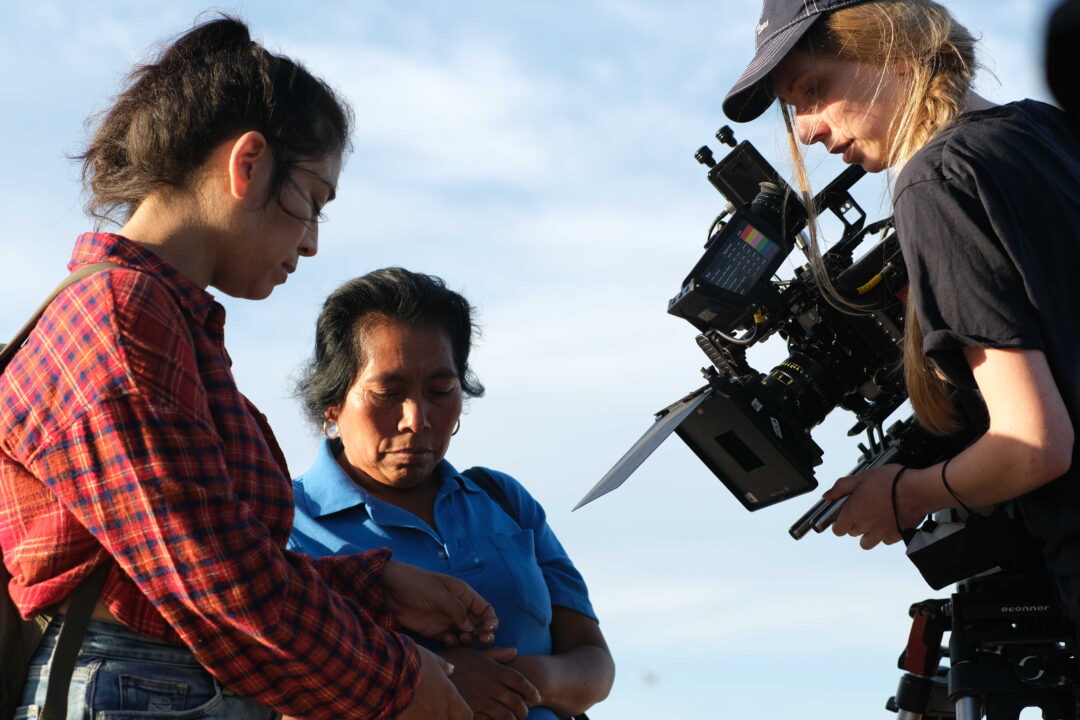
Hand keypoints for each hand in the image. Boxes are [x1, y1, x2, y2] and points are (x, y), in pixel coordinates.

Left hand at [382, 561, 497, 646]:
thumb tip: (470, 627)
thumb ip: (456, 610)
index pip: (485, 608)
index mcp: (463, 594)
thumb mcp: (439, 594)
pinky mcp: (435, 630)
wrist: (389, 590)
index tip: (489, 628)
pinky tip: (448, 640)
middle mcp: (458, 607)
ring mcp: (447, 619)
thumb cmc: (416, 584)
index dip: (491, 619)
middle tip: (482, 640)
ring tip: (463, 639)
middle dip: (483, 633)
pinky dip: (452, 643)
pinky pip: (450, 640)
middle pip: (478, 624)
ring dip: (468, 639)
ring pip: (465, 634)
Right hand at [398, 645, 473, 719]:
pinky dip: (408, 718)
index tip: (453, 715)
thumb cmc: (411, 660)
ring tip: (415, 712)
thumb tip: (452, 668)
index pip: (466, 715)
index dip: (460, 717)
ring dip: (425, 718)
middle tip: (433, 712)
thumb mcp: (430, 659)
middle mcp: (439, 712)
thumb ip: (442, 666)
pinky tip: (402, 714)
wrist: (387, 670)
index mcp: (448, 695)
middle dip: (442, 718)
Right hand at [441, 646, 540, 719]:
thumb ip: (495, 654)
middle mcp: (490, 686)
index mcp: (493, 670)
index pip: (520, 681)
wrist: (428, 672)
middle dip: (523, 710)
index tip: (537, 697)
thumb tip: (515, 651)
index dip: (531, 690)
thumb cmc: (452, 661)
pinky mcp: (471, 713)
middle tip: (523, 712)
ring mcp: (481, 701)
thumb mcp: (474, 653)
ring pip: (506, 716)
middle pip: (517, 702)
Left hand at [824, 463, 919, 549]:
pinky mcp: (895, 536)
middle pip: (852, 533)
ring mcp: (881, 533)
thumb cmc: (891, 481)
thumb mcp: (861, 477)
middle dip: (854, 523)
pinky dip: (884, 534)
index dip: (839, 522)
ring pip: (866, 542)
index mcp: (853, 512)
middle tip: (863, 510)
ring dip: (867, 533)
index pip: (837, 529)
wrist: (918, 490)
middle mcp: (865, 525)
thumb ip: (841, 487)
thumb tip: (827, 495)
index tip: (843, 516)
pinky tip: (888, 521)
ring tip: (874, 519)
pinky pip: (885, 540)